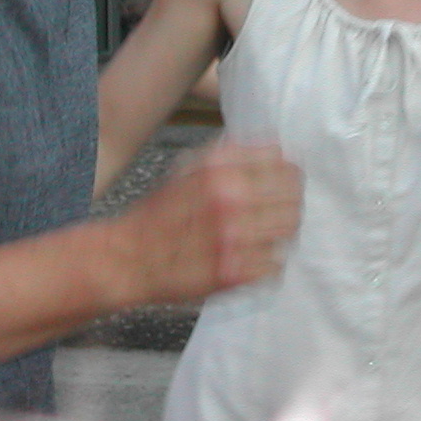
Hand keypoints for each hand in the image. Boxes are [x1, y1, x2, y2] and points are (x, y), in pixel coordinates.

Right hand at [121, 139, 301, 304]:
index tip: (282, 181)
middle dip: (287, 201)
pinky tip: (249, 258)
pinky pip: (276, 264)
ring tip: (262, 235)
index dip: (284, 172)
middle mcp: (228, 197)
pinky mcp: (234, 272)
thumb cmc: (157, 216)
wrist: (127, 259)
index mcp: (218, 168)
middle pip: (293, 195)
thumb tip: (275, 149)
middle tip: (275, 211)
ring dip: (281, 231)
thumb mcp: (188, 169)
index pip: (282, 162)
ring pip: (290, 228)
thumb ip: (231, 157)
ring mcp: (233, 237)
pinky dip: (267, 262)